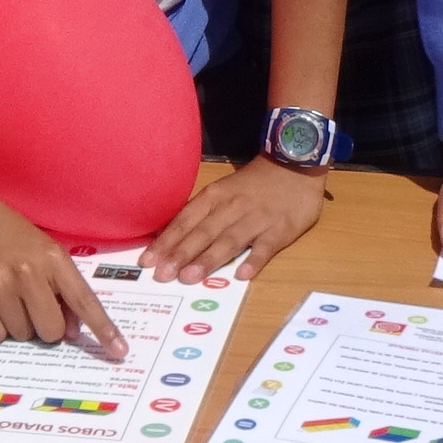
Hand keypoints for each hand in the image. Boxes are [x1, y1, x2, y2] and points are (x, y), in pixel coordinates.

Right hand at [0, 183, 123, 357]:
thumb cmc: (10, 234)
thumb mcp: (45, 251)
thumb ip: (63, 289)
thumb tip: (71, 333)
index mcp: (53, 258)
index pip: (84, 301)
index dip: (103, 329)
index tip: (119, 352)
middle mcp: (29, 272)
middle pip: (51, 331)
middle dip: (46, 327)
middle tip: (32, 306)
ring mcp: (0, 286)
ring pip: (22, 335)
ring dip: (18, 325)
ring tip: (7, 296)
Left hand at [141, 156, 323, 284]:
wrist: (295, 164)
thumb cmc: (255, 182)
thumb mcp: (224, 190)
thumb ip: (203, 213)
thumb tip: (173, 239)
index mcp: (215, 196)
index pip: (185, 221)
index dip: (166, 241)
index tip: (147, 261)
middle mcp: (232, 207)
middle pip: (203, 233)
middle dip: (180, 254)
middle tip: (162, 275)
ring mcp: (257, 219)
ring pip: (229, 240)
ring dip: (208, 259)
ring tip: (189, 278)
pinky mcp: (281, 228)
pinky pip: (266, 247)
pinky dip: (254, 260)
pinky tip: (242, 275)